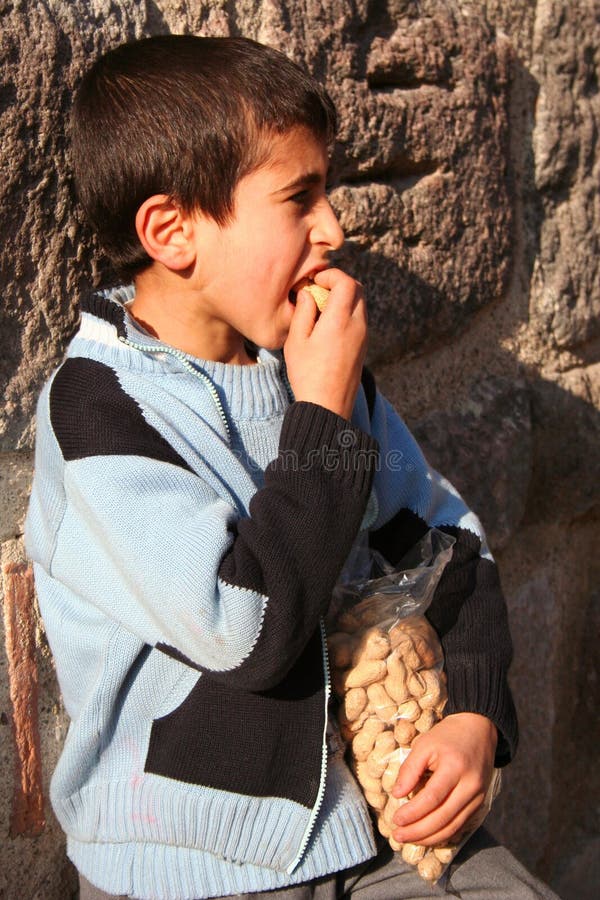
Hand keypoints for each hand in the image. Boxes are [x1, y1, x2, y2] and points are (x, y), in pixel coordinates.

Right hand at [283, 269, 366, 419]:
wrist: (327, 406)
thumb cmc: (307, 374)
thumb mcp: (297, 341)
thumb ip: (303, 312)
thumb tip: (308, 294)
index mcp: (340, 320)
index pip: (347, 282)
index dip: (331, 275)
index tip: (314, 281)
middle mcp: (358, 325)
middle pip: (358, 289)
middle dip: (338, 283)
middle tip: (318, 290)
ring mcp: (364, 337)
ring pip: (360, 304)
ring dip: (343, 298)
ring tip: (320, 309)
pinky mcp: (363, 347)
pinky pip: (359, 319)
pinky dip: (346, 313)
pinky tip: (327, 326)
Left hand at [390, 713, 497, 846]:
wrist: (478, 729)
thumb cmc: (447, 736)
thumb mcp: (424, 744)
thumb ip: (410, 769)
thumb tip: (396, 795)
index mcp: (455, 767)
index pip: (432, 798)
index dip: (412, 812)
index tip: (395, 819)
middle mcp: (470, 785)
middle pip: (443, 818)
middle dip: (418, 831)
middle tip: (397, 836)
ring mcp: (478, 796)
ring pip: (453, 826)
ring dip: (429, 838)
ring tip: (408, 839)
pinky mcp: (480, 802)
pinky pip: (460, 824)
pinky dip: (442, 834)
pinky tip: (426, 836)